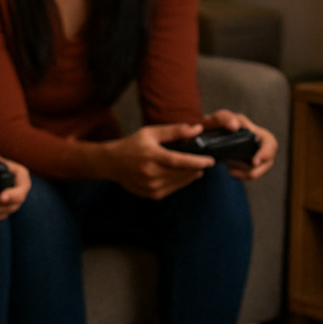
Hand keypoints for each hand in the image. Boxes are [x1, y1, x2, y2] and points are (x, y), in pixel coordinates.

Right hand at [98, 123, 212, 199]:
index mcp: (151, 155)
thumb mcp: (151, 132)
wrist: (111, 164)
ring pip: (179, 183)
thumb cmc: (132, 145)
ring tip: (195, 169)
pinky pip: (172, 189)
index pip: (179, 161)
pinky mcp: (151, 194)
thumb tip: (197, 129)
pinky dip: (180, 182)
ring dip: (190, 176)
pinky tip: (181, 175)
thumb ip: (174, 131)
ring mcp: (150, 186)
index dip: (197, 161)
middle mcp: (150, 173)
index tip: (211, 160)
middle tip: (204, 163)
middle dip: (196, 168)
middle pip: (182, 173)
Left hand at [202, 109, 277, 181]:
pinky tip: (231, 171)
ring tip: (231, 171)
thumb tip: (235, 126)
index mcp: (254, 130)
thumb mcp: (217, 118)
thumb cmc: (213, 123)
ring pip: (259, 168)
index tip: (255, 161)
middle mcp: (256, 142)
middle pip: (268, 160)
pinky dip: (242, 174)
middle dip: (258, 170)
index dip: (266, 153)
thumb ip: (225, 117)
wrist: (203, 134)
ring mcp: (252, 153)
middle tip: (239, 172)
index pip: (270, 142)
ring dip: (247, 173)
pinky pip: (250, 172)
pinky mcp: (245, 162)